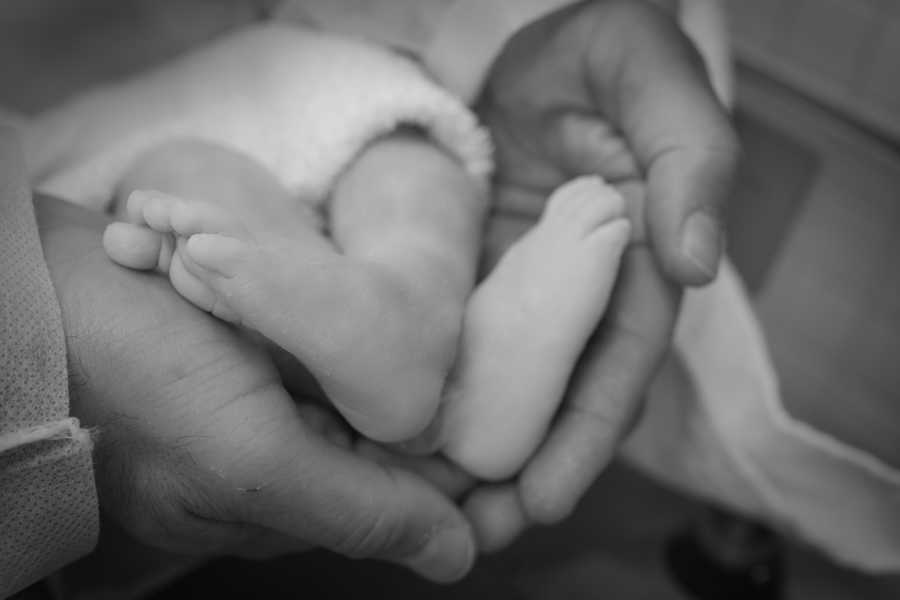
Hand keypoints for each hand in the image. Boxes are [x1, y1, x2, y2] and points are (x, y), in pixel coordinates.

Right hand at [35, 195, 474, 581]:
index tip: (507, 426)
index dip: (463, 469)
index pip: (404, 497)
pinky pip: (327, 342)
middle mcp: (279, 457)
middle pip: (390, 442)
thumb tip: (458, 561)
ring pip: (365, 387)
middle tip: (478, 360)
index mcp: (283, 501)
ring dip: (396, 360)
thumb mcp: (249, 460)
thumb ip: (355, 511)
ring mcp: (266, 399)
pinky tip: (375, 304)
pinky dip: (351, 327)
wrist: (41, 291)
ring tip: (435, 327)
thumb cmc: (135, 378)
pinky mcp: (255, 347)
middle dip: (434, 407)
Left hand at [468, 0, 738, 548]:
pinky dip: (430, 396)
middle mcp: (580, 294)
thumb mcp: (651, 82)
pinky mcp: (472, 278)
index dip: (584, 437)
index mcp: (635, 266)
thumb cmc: (602, 50)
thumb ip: (690, 161)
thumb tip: (698, 259)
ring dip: (470, 452)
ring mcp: (522, 290)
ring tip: (424, 509)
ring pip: (502, 387)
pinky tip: (391, 436)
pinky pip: (453, 347)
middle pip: (556, 398)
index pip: (618, 368)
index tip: (544, 498)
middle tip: (473, 532)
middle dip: (522, 470)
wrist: (523, 36)